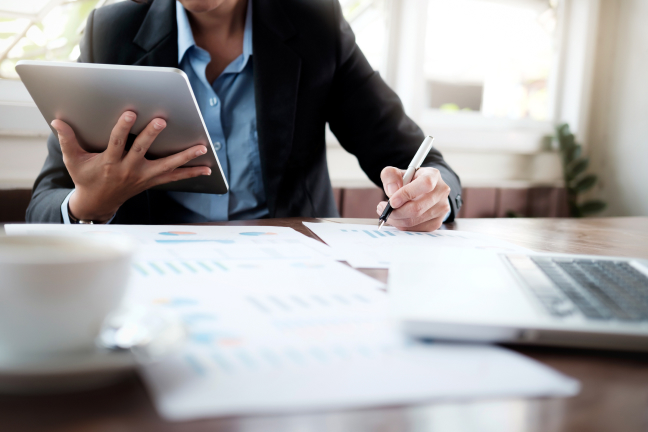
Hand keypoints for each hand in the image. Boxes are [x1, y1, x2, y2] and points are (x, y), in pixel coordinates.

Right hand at [51, 111, 210, 222]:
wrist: (98, 202)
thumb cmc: (86, 178)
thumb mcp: (74, 161)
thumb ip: (68, 140)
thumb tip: (57, 121)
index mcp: (110, 162)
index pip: (117, 142)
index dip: (122, 127)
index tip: (130, 113)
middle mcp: (129, 169)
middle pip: (142, 150)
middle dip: (152, 135)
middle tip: (162, 122)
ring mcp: (144, 176)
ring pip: (167, 166)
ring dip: (185, 157)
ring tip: (201, 148)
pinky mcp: (153, 181)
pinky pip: (175, 177)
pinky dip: (191, 173)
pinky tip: (207, 169)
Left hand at [377, 166, 450, 231]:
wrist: (421, 191)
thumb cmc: (409, 181)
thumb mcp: (397, 173)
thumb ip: (390, 176)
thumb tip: (392, 191)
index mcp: (433, 175)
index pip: (425, 185)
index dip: (407, 194)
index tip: (391, 201)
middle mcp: (441, 192)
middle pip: (417, 208)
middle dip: (395, 212)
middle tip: (382, 208)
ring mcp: (441, 209)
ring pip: (414, 221)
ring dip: (396, 219)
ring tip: (387, 212)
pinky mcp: (436, 222)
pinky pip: (415, 229)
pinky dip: (402, 225)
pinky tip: (397, 217)